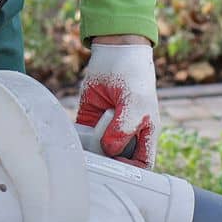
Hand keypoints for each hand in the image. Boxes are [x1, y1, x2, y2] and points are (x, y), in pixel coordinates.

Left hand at [75, 37, 159, 168]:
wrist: (114, 50)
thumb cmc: (134, 77)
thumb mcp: (135, 104)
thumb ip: (124, 129)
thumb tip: (109, 149)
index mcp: (145, 133)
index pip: (142, 163)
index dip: (133, 171)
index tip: (118, 168)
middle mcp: (126, 133)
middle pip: (118, 160)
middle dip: (109, 163)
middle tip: (98, 162)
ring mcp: (107, 127)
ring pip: (99, 151)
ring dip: (92, 153)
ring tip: (86, 149)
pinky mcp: (89, 119)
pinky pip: (83, 136)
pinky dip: (79, 140)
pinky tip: (77, 138)